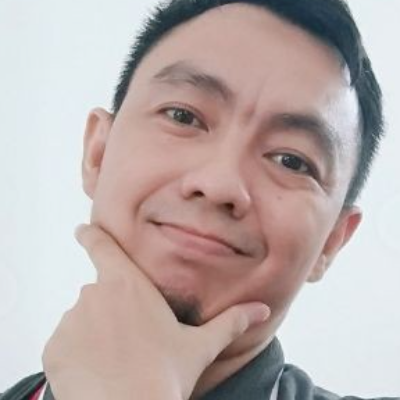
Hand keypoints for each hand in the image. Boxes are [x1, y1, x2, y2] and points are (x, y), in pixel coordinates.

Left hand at [42, 224, 269, 399]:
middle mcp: (96, 293)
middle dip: (112, 309)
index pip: (103, 246)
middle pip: (100, 292)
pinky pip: (65, 343)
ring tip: (115, 359)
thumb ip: (232, 322)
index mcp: (129, 284)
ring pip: (82, 319)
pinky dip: (76, 354)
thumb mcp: (201, 345)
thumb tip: (263, 309)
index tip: (82, 230)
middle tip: (129, 339)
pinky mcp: (54, 347)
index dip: (91, 235)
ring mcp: (72, 319)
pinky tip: (96, 372)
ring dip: (94, 332)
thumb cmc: (166, 376)